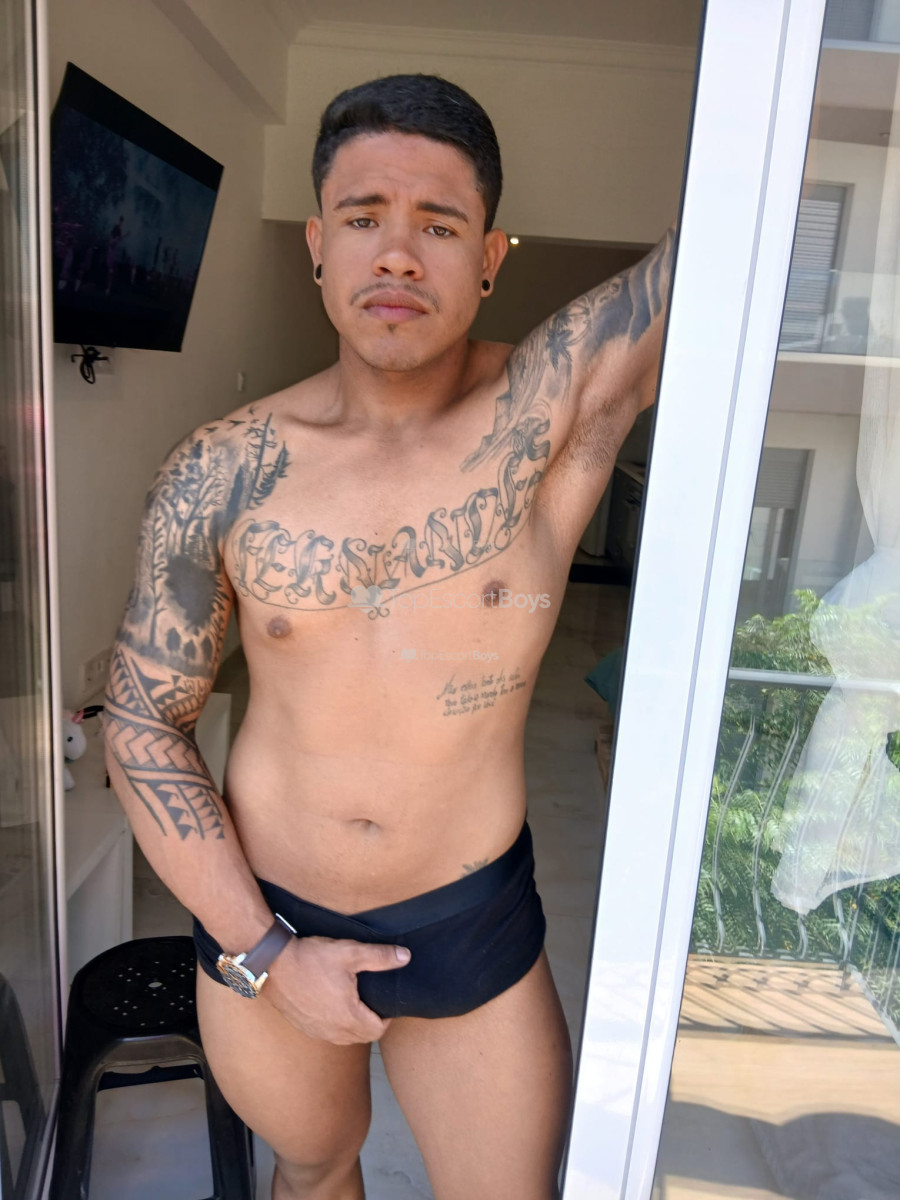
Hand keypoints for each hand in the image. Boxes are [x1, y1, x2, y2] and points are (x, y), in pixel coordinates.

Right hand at [261, 935, 409, 1043]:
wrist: (273, 964)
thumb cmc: (311, 959)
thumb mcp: (350, 953)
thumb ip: (380, 957)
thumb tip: (405, 957)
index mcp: (348, 1017)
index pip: (378, 1031)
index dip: (387, 1018)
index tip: (384, 1001)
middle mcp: (333, 1031)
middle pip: (363, 1037)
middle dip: (372, 1023)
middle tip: (372, 1001)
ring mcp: (316, 1031)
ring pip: (345, 1038)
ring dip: (354, 1026)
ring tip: (355, 1003)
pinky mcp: (303, 1027)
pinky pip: (327, 1034)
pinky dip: (336, 1025)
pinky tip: (333, 1005)